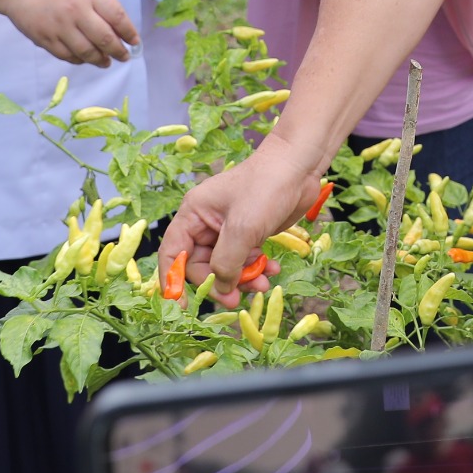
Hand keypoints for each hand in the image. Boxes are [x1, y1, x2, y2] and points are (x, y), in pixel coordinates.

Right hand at [0, 0, 138, 66]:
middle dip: (118, 51)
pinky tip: (85, 59)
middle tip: (124, 56)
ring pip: (87, 52)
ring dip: (100, 60)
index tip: (135, 41)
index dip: (129, 32)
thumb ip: (99, 1)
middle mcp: (76, 11)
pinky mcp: (45, 39)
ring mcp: (59, 27)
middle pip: (104, 39)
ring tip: (106, 62)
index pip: (117, 16)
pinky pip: (67, 56)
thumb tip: (116, 25)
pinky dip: (79, 60)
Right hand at [156, 138, 316, 292]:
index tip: (184, 306)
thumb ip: (226, 262)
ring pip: (225, 266)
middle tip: (237, 298)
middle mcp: (206, 223)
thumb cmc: (266, 187)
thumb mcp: (242, 228)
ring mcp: (228, 229)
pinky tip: (272, 269)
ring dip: (243, 278)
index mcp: (193, 214)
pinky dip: (256, 268)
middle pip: (201, 265)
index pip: (172, 253)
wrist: (300, 167)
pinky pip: (245, 259)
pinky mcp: (249, 233)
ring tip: (264, 283)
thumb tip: (221, 289)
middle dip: (220, 282)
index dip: (173, 280)